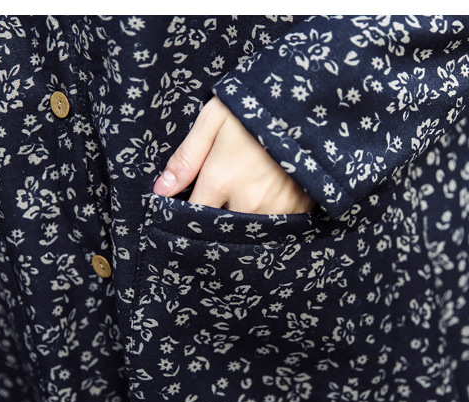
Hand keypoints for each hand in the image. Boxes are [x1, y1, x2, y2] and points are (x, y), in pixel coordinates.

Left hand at [153, 97, 314, 214]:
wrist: (307, 105)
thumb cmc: (255, 108)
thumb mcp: (214, 120)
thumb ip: (186, 158)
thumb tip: (161, 190)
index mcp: (220, 179)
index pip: (193, 214)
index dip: (187, 212)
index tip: (189, 203)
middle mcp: (247, 200)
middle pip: (220, 227)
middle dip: (215, 218)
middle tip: (219, 199)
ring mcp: (275, 207)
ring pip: (247, 230)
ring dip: (241, 220)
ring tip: (243, 197)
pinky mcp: (298, 208)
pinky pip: (274, 227)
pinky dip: (267, 218)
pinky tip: (266, 199)